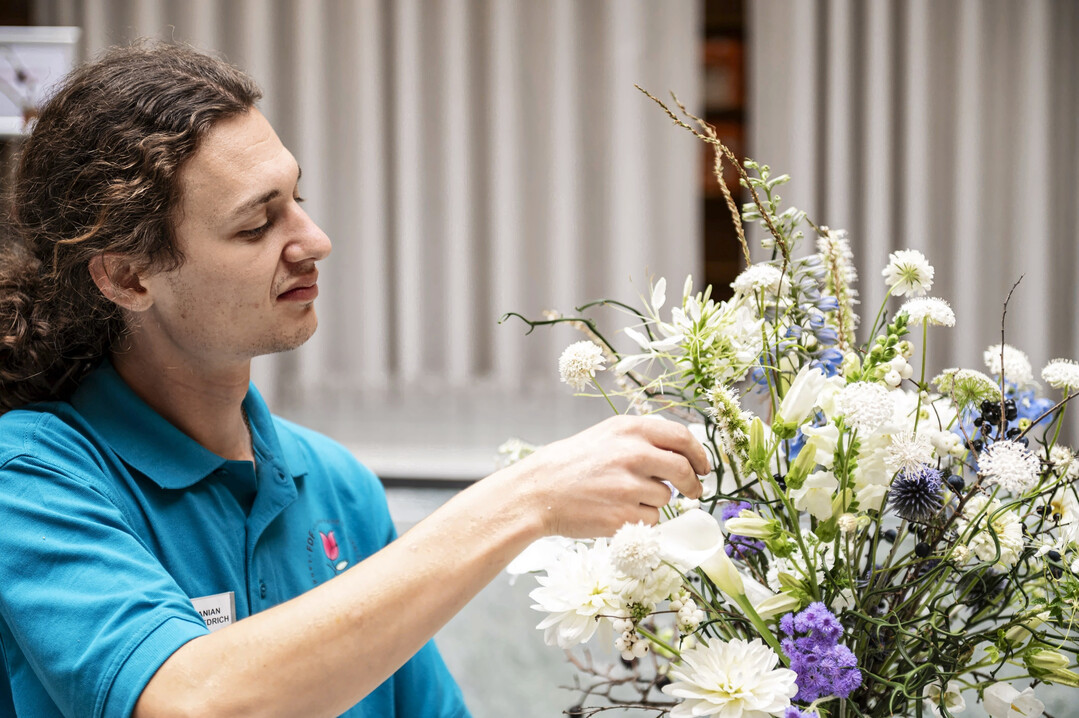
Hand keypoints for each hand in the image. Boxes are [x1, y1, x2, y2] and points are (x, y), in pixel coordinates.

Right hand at [510, 415, 709, 538]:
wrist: (538, 491)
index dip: (699, 454)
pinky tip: (615, 511)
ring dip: (653, 501)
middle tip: (694, 491)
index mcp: (630, 430)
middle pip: (683, 471)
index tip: (703, 467)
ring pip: (665, 498)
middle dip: (693, 484)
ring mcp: (628, 486)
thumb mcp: (607, 436)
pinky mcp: (623, 515)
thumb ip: (644, 440)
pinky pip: (651, 520)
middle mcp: (633, 454)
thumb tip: (684, 454)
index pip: (682, 438)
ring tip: (622, 496)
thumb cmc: (573, 464)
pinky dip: (640, 520)